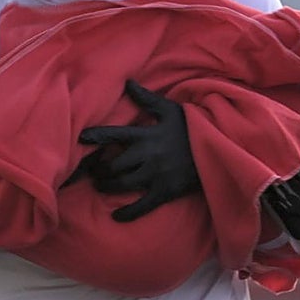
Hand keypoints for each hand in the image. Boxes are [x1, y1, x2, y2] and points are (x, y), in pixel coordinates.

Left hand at [78, 79, 200, 221]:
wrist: (218, 148)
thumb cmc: (193, 127)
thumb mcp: (171, 110)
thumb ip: (147, 99)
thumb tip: (128, 82)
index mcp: (147, 135)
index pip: (114, 135)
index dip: (96, 137)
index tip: (80, 140)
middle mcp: (148, 155)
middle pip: (114, 165)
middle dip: (99, 169)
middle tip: (92, 172)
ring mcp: (156, 175)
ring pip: (123, 184)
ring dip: (107, 186)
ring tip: (100, 186)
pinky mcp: (165, 191)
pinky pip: (142, 205)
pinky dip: (127, 213)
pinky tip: (116, 217)